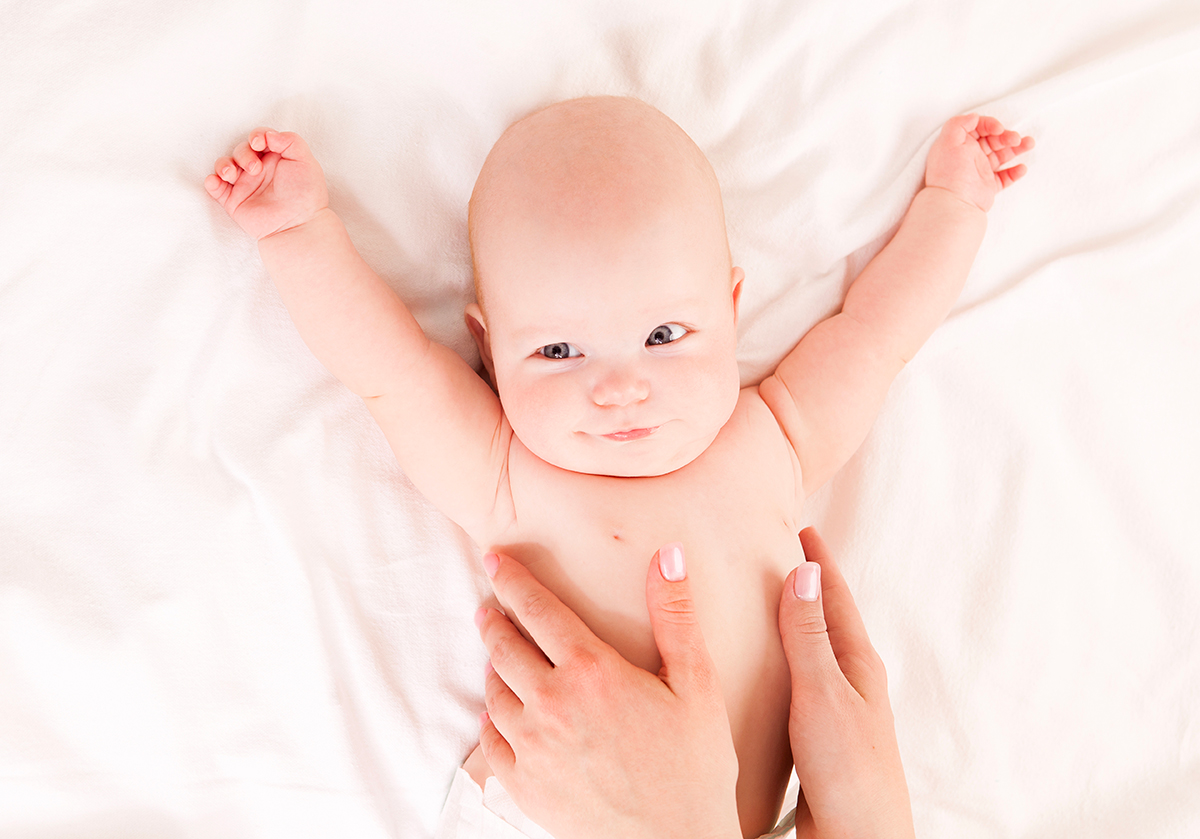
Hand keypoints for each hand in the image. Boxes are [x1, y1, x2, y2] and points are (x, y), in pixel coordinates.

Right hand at [204, 128, 328, 239]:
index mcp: (275, 158)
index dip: (256, 136)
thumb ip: (290, 141)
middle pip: (241, 150)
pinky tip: (216, 182)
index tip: (259, 143)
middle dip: (244, 154)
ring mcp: (245, 185)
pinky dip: (211, 182)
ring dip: (224, 165)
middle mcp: (258, 170)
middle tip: (255, 169)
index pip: (259, 138)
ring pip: (225, 165)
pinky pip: (215, 187)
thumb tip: (269, 135)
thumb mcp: (305, 161)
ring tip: (232, 175)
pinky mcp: (234, 201)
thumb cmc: (306, 195)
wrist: (299, 225)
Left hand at [475, 545, 741, 838]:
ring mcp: (532, 749)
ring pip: (493, 693)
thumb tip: (669, 555)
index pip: (537, 610)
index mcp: (591, 672)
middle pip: (504, 648)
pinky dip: (490, 718)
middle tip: (488, 607)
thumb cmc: (695, 766)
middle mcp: (551, 705)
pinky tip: (497, 713)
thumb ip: (675, 615)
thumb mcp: (697, 684)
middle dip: (493, 620)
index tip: (493, 559)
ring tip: (497, 656)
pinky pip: (490, 742)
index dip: (512, 581)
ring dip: (492, 667)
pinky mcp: (525, 787)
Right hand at [783, 528, 913, 838]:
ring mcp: (837, 709)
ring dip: (793, 621)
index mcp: (858, 664)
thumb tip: (805, 572)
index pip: (834, 596)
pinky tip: (763, 669)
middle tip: (781, 551)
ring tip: (766, 600)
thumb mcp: (823, 694)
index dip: (818, 560)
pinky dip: (782, 660)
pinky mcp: (818, 735)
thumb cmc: (849, 771)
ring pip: (812, 650)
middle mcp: (852, 681)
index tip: (801, 526)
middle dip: (806, 583)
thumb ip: (809, 636)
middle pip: (827, 618)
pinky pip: (799, 681)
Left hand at [924, 113, 1034, 211]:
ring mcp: (980, 171)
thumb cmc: (950, 174)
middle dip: (1007, 137)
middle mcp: (970, 157)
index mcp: (960, 145)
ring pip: (1001, 156)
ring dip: (1016, 149)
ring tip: (1029, 144)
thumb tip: (974, 117)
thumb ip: (959, 124)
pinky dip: (1014, 172)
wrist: (954, 203)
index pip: (978, 128)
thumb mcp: (948, 141)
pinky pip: (1005, 177)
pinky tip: (1021, 168)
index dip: (990, 125)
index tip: (999, 129)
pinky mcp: (988, 186)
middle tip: (1016, 139)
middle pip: (993, 140)